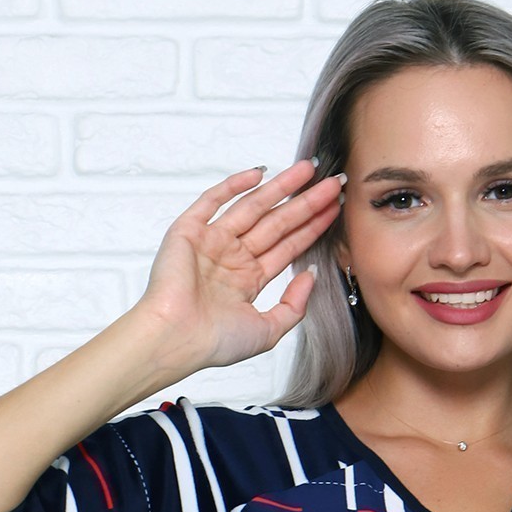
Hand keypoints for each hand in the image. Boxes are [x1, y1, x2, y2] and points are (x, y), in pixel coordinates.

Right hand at [131, 159, 343, 371]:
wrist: (177, 339)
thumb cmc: (215, 342)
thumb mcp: (268, 331)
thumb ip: (293, 306)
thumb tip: (312, 275)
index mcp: (248, 279)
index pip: (288, 246)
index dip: (312, 227)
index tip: (335, 209)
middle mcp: (233, 257)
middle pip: (277, 223)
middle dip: (306, 203)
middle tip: (332, 183)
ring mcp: (212, 241)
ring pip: (253, 207)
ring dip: (281, 187)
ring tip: (308, 168)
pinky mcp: (189, 230)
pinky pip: (213, 200)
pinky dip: (234, 185)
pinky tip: (260, 173)